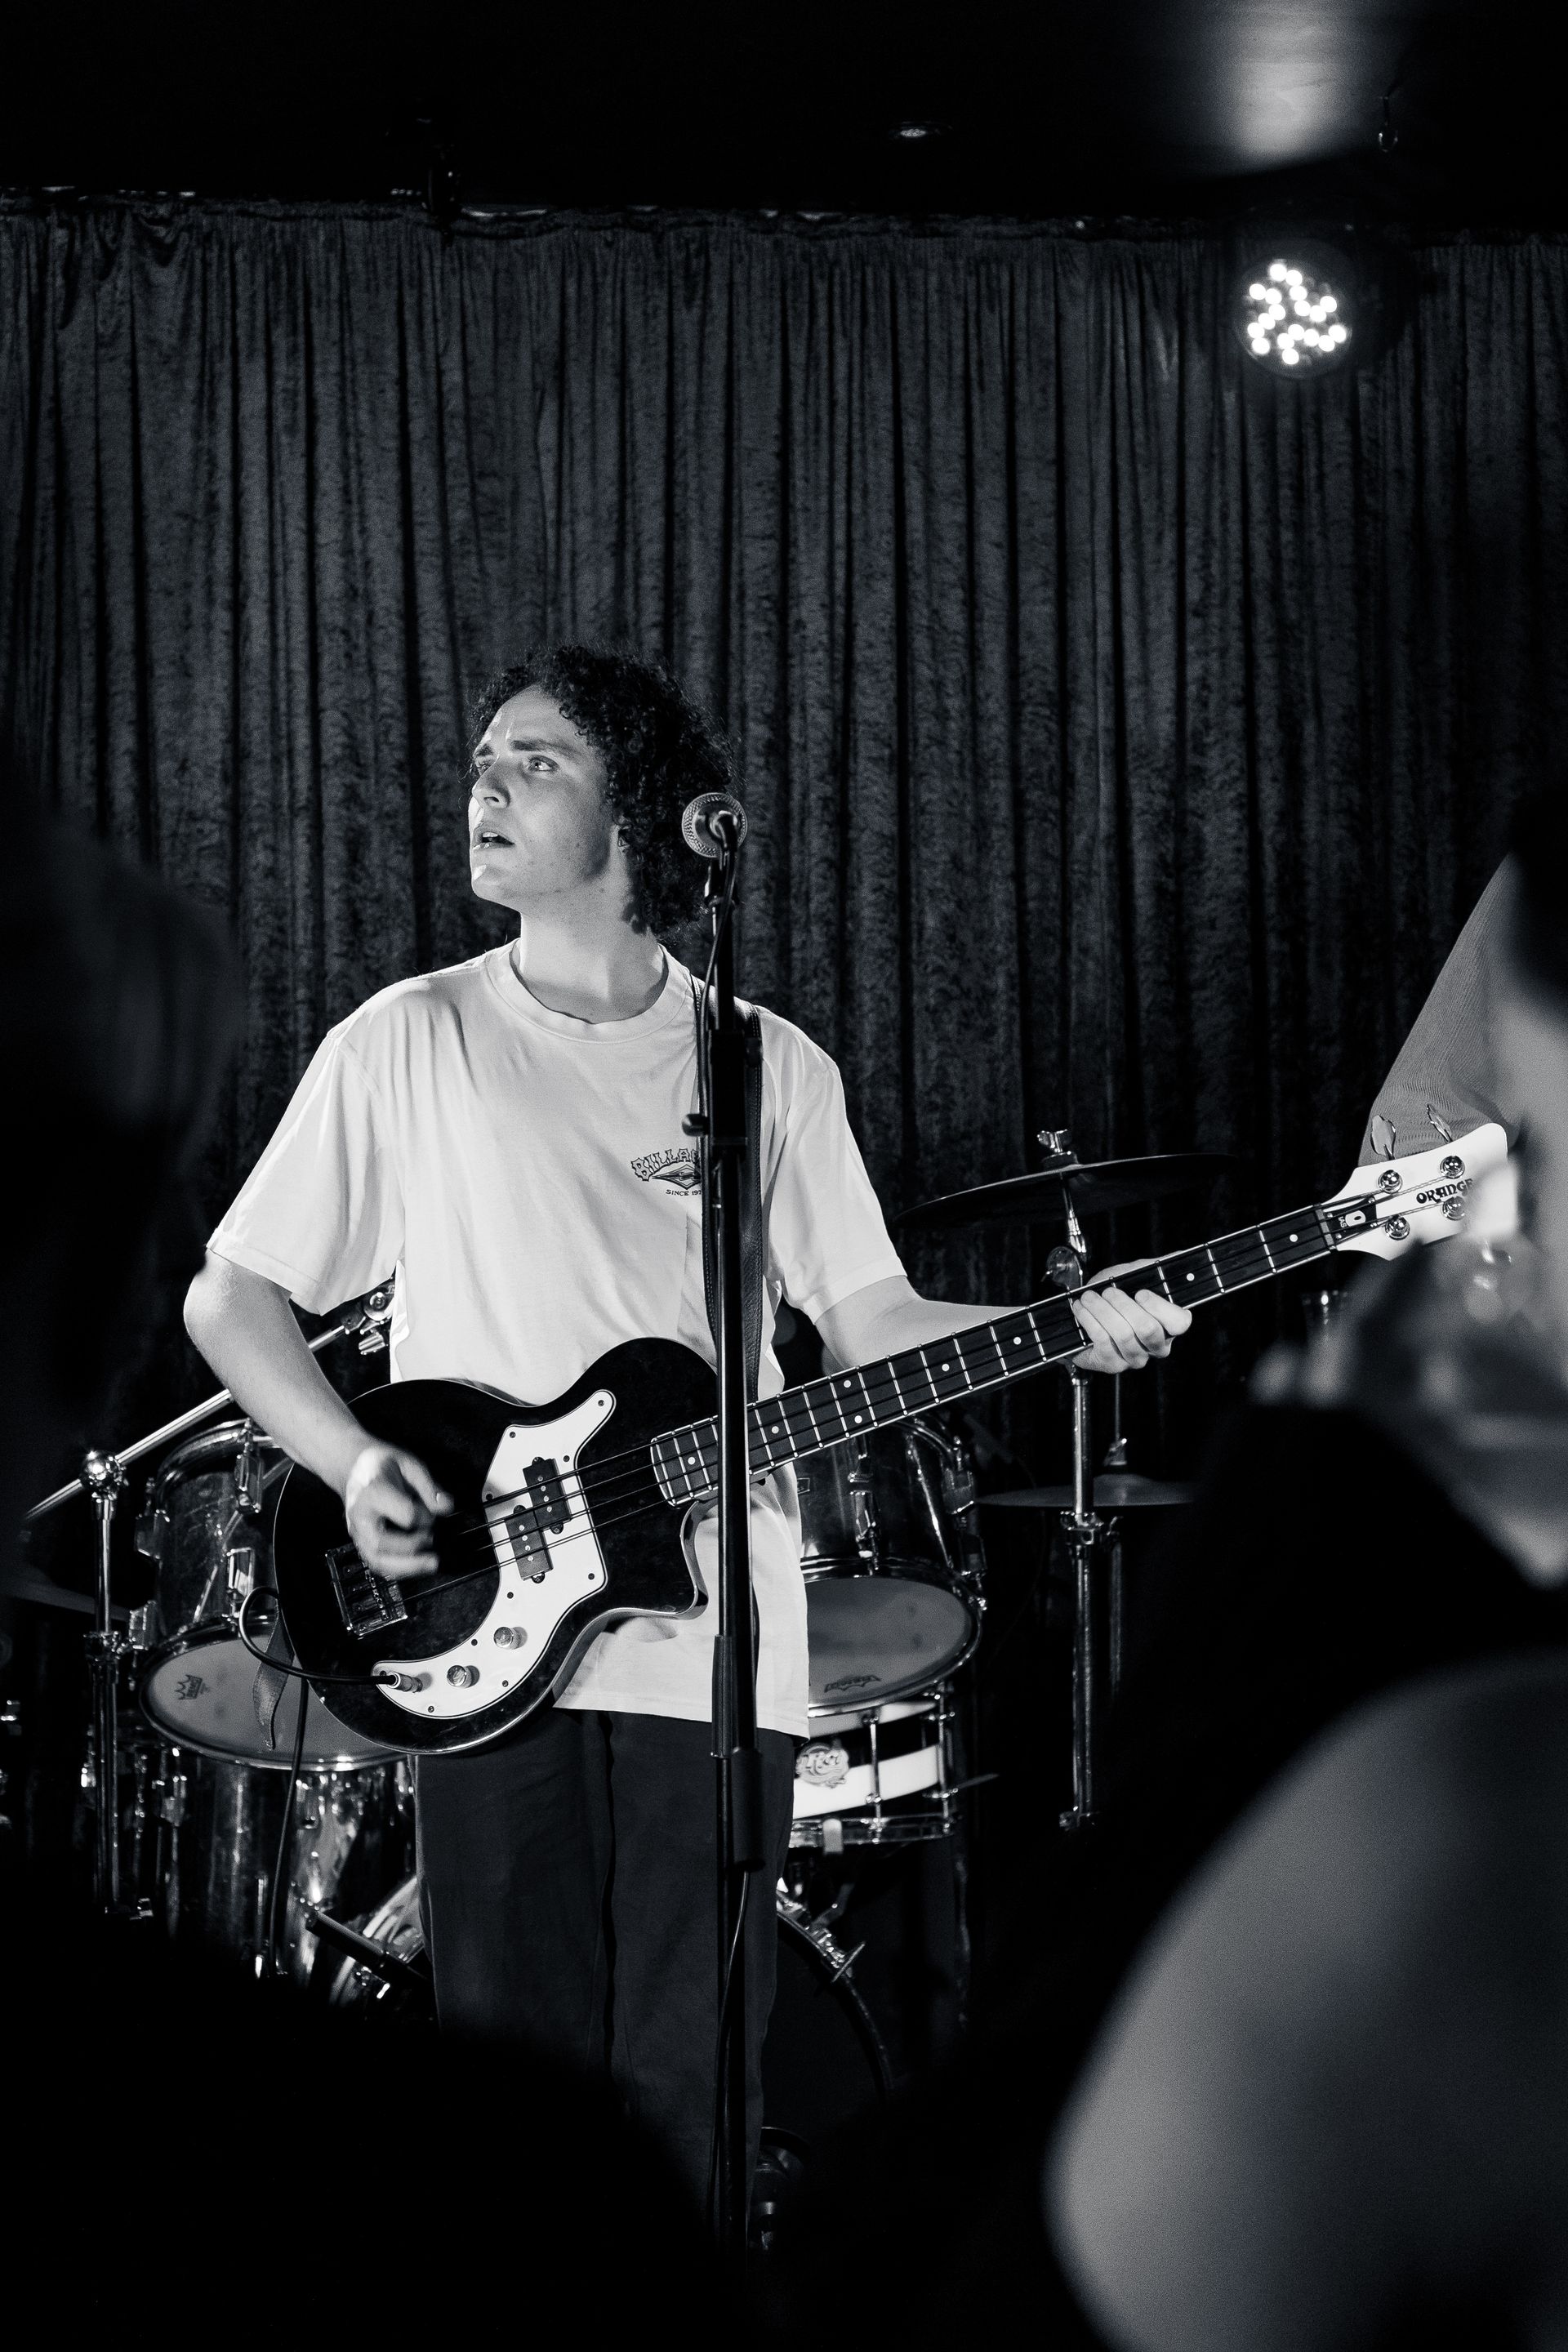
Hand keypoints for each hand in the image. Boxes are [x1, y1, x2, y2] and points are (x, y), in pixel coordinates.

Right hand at [343, 1442, 452, 1579]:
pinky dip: (398, 1569)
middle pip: (383, 1543)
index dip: (425, 1515)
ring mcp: (357, 1531)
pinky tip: (416, 1566)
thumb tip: (446, 1506)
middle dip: (413, 1546)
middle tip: (433, 1539)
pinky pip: (376, 1563)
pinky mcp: (360, 1542)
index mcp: (372, 1491)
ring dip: (407, 1567)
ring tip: (431, 1564)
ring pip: (377, 1560)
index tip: (433, 1510)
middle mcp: (360, 1515)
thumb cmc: (382, 1464)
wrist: (355, 1467)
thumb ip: (429, 1486)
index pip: (404, 1514)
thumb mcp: (409, 1464)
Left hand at [1071, 1260, 1192, 1375]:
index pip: (1179, 1322)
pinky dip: (1090, 1321)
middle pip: (1148, 1329)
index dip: (1160, 1307)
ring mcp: (1136, 1358)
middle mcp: (1156, 1345)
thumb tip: (1178, 1256)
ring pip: (1124, 1336)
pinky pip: (1104, 1343)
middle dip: (1123, 1305)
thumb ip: (1155, 1268)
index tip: (1141, 1293)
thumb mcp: (1133, 1276)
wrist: (1085, 1313)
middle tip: (1108, 1292)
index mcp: (1168, 1325)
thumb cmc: (1114, 1295)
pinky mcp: (1114, 1365)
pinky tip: (1082, 1310)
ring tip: (1089, 1298)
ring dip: (1102, 1311)